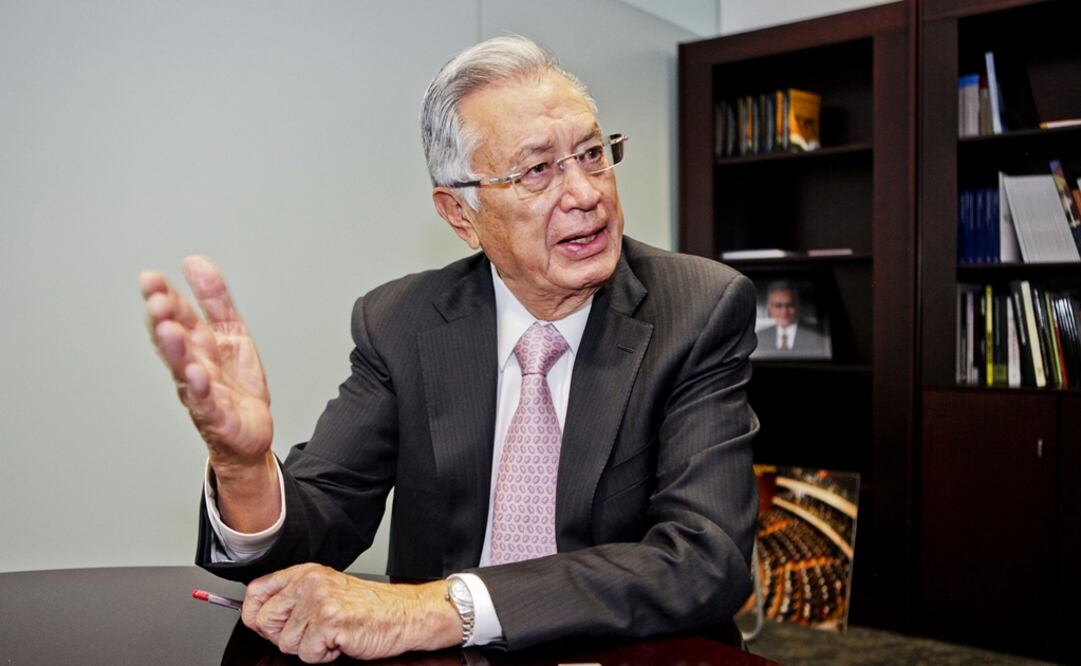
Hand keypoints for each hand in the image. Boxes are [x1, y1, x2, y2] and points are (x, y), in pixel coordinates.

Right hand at [140, 256, 272, 467]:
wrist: (250, 428)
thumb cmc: (233, 381)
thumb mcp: (230, 330)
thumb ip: (214, 298)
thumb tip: (193, 260)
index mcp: (194, 342)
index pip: (175, 316)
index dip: (163, 297)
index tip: (150, 278)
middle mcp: (190, 365)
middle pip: (173, 341)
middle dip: (163, 321)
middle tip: (157, 301)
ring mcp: (200, 391)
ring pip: (182, 369)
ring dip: (175, 350)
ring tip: (169, 330)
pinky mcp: (216, 415)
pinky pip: (206, 401)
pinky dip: (200, 388)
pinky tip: (197, 374)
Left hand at [243, 563, 460, 662]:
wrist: (404, 614)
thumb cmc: (367, 607)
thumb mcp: (326, 591)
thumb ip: (294, 597)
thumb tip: (258, 617)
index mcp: (305, 572)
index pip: (256, 591)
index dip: (256, 615)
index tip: (272, 626)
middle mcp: (310, 582)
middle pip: (264, 621)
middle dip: (287, 636)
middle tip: (313, 632)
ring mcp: (320, 600)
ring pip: (285, 642)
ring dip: (309, 647)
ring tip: (332, 635)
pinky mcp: (330, 621)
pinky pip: (307, 654)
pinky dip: (324, 656)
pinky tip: (340, 641)